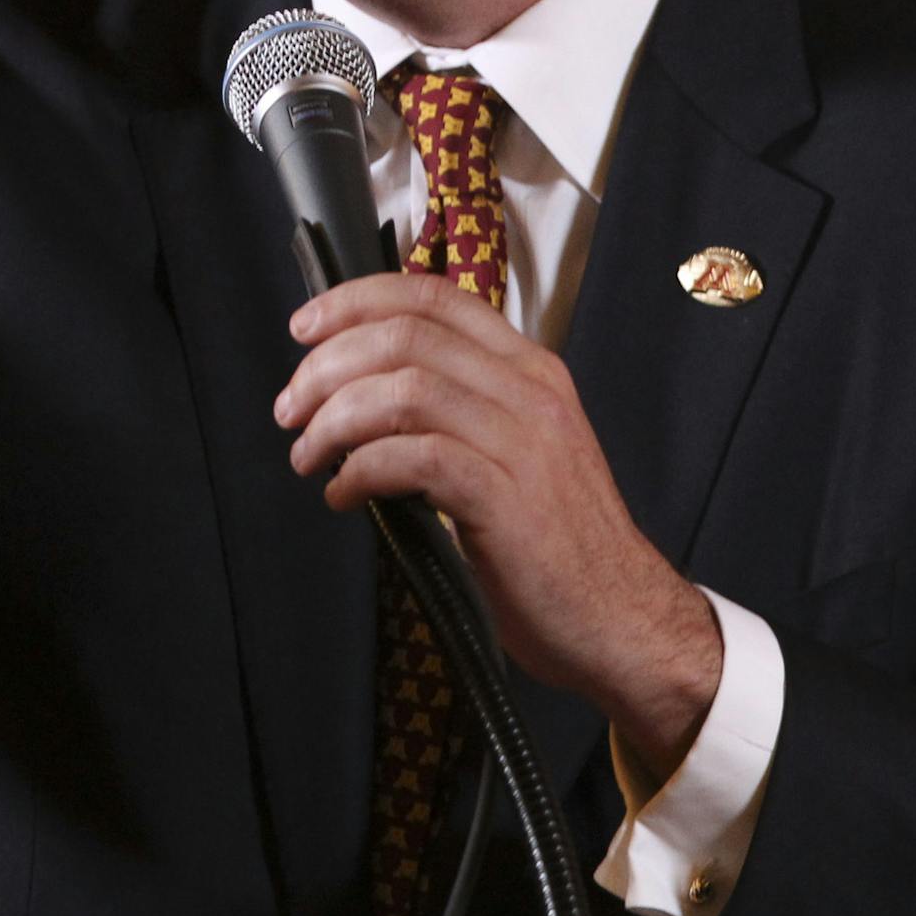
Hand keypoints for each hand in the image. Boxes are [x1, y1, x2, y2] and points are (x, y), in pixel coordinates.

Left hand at [274, 271, 722, 783]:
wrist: (623, 619)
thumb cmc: (560, 544)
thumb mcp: (519, 449)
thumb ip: (461, 409)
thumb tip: (366, 393)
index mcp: (531, 369)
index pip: (434, 297)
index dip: (358, 301)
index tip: (306, 328)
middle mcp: (529, 392)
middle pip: (406, 335)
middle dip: (328, 365)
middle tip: (291, 408)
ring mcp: (522, 443)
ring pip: (404, 389)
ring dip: (335, 419)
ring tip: (309, 455)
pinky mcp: (506, 499)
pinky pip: (415, 458)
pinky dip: (362, 469)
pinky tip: (344, 493)